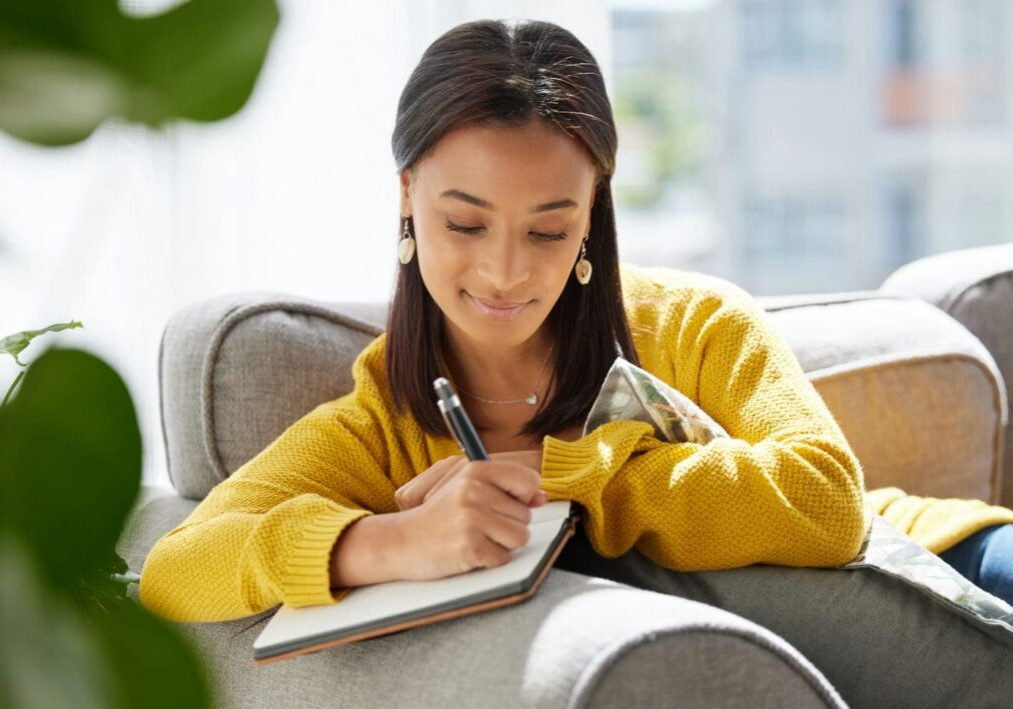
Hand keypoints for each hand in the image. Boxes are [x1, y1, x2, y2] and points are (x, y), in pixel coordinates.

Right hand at [394, 458, 545, 580]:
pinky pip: (503, 557)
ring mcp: (471, 518)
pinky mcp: (469, 545)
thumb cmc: (440, 517)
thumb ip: (506, 490)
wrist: (401, 541)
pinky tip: (469, 551)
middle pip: (526, 515)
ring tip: (475, 537)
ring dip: (501, 544)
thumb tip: (541, 497)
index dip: (524, 497)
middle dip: (507, 525)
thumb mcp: (469, 490)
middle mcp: (473, 489)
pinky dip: (489, 560)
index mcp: (474, 469)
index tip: (507, 503)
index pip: (528, 480)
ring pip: (520, 537)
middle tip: (477, 525)